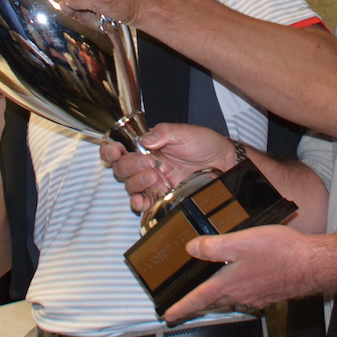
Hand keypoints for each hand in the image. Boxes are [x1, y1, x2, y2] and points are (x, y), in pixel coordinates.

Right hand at [99, 123, 238, 212]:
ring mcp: (153, 182)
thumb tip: (144, 140)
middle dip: (130, 165)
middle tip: (149, 162)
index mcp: (148, 146)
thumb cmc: (205, 144)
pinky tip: (143, 201)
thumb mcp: (185, 132)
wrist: (225, 163)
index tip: (116, 150)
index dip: (110, 150)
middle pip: (122, 169)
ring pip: (130, 186)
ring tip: (154, 176)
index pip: (120, 147)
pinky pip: (144, 204)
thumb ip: (164, 132)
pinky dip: (139, 204)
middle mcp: (146, 164)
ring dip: (137, 182)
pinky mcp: (162, 197)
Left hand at [163, 224, 320, 323]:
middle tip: (184, 307)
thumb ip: (213, 246)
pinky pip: (247, 297)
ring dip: (217, 299)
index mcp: (227, 285)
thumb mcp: (240, 242)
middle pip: (212, 303)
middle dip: (197, 304)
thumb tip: (191, 249)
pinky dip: (238, 293)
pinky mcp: (270, 294)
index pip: (197, 299)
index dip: (180, 308)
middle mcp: (240, 296)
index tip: (167, 316)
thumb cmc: (279, 253)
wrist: (313, 265)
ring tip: (210, 294)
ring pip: (230, 300)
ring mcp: (256, 298)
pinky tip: (243, 283)